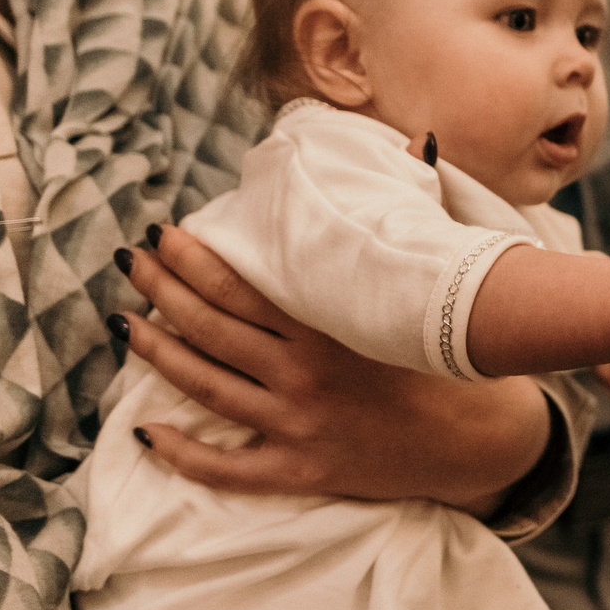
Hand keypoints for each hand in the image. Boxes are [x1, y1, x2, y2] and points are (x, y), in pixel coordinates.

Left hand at [119, 227, 553, 517]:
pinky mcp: (303, 469)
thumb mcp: (438, 276)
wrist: (484, 439)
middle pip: (212, 327)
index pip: (242, 284)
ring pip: (206, 386)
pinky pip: (227, 468)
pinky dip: (181, 454)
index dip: (194, 257)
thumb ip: (418, 208)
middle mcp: (306, 373)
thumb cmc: (455, 352)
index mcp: (332, 323)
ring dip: (157, 354)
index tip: (163, 232)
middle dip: (163, 290)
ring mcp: (300, 424)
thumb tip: (419, 140)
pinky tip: (144, 431)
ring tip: (125, 324)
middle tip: (132, 262)